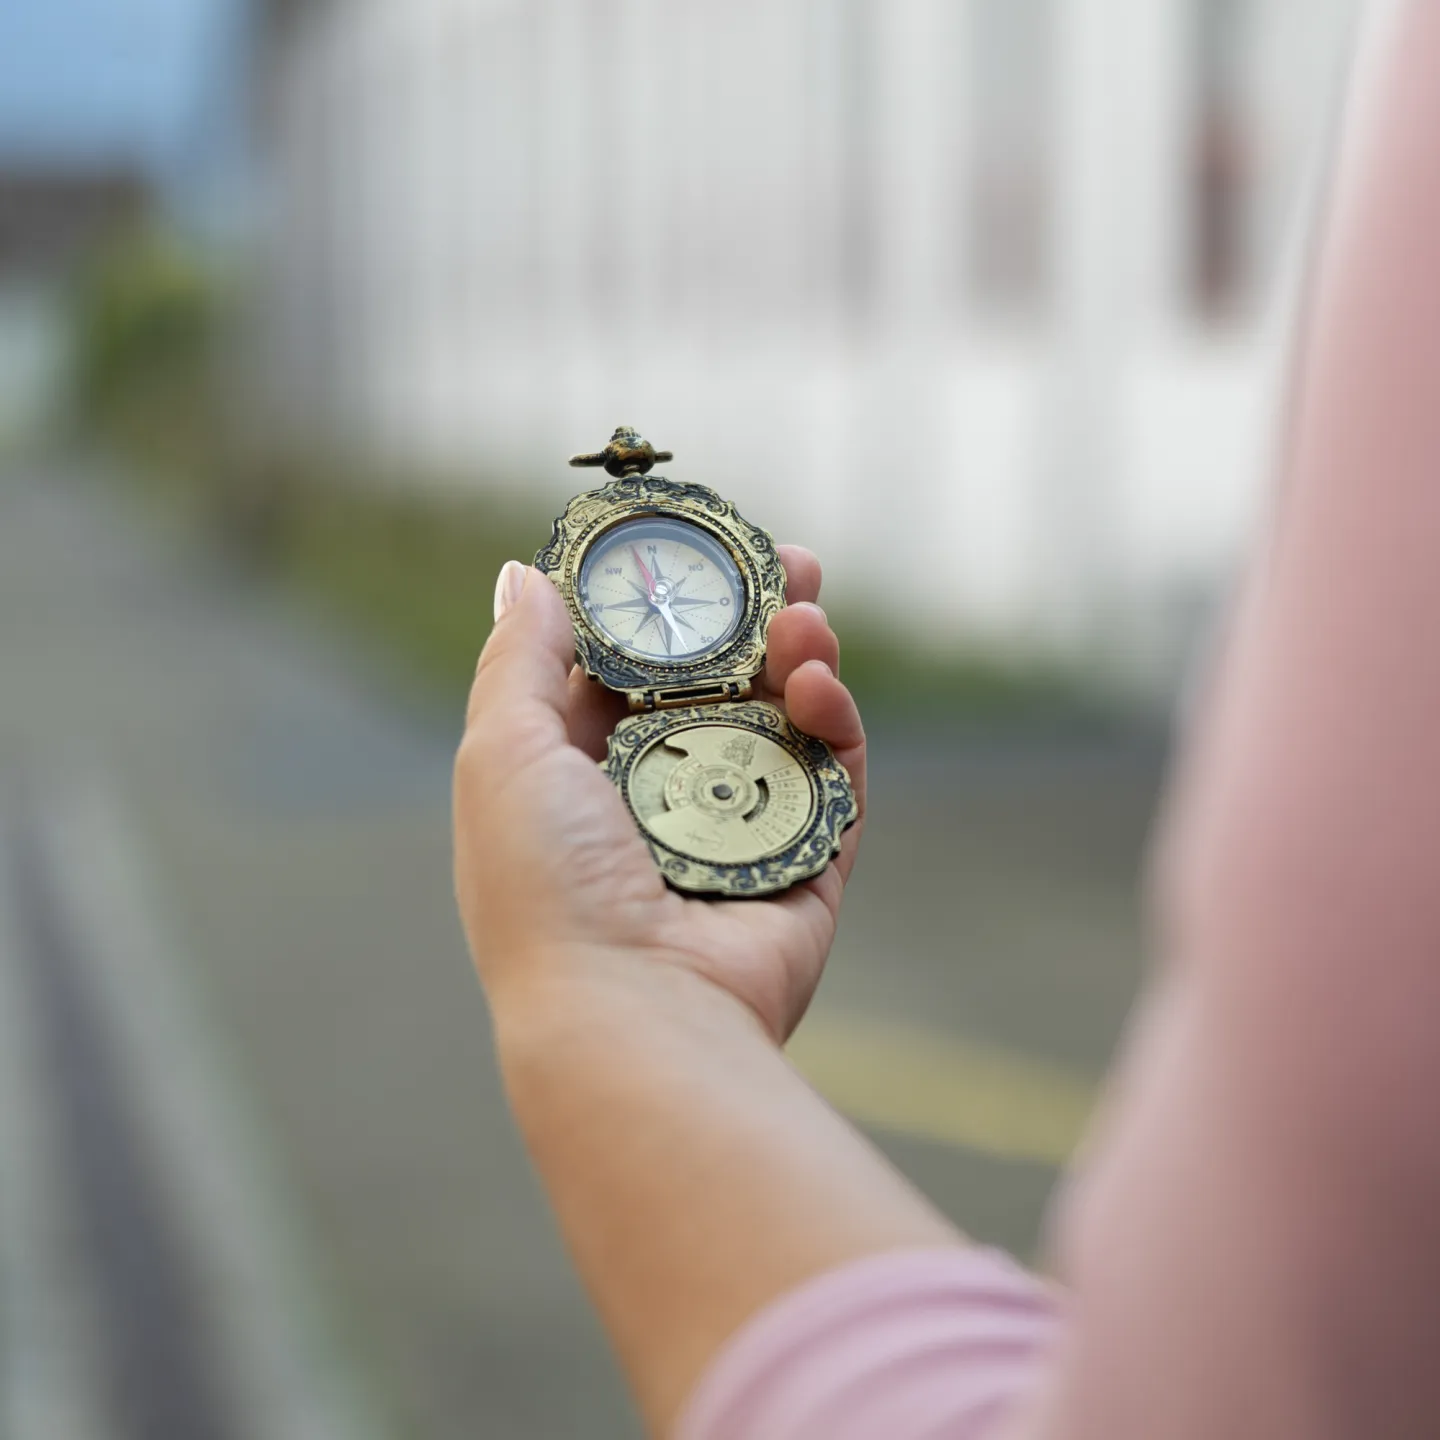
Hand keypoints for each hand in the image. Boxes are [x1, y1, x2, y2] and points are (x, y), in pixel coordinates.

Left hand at [454, 546, 864, 1043]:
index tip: (697, 548)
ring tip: (808, 614)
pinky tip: (819, 683)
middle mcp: (662, 800)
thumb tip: (525, 574)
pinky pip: (834, 777)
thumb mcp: (503, 754)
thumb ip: (518, 659)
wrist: (632, 1014)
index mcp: (582, 774)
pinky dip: (835, 721)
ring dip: (799, 654)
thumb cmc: (547, 887)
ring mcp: (740, 832)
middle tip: (787, 561)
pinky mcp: (808, 863)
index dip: (665, 605)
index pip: (631, 667)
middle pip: (721, 683)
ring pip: (783, 720)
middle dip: (753, 616)